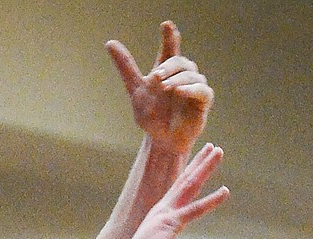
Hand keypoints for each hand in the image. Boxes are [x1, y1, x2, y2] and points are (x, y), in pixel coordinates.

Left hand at [107, 20, 212, 153]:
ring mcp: (194, 88)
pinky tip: (179, 91)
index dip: (169, 36)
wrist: (161, 140)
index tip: (166, 25)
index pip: (169, 49)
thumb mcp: (135, 90)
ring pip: (191, 73)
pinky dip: (191, 88)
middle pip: (180, 61)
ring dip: (177, 77)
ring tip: (165, 86)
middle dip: (169, 65)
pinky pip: (202, 90)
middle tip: (156, 76)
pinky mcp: (203, 102)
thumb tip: (109, 42)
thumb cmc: (151, 116)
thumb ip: (126, 67)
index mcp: (166, 71)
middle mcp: (182, 76)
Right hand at [123, 142, 227, 238]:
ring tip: (218, 151)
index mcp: (161, 216)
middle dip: (200, 163)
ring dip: (205, 167)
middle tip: (213, 148)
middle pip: (186, 181)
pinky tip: (226, 191)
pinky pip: (195, 210)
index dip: (191, 174)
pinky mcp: (171, 224)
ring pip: (190, 186)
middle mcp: (163, 210)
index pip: (179, 191)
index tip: (200, 160)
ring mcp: (167, 214)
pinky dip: (211, 201)